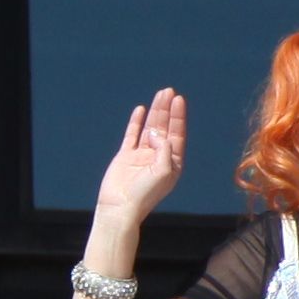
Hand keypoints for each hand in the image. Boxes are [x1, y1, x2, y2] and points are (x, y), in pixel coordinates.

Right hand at [91, 89, 187, 226]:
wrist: (120, 207)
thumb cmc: (145, 194)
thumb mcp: (164, 170)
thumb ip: (165, 148)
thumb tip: (156, 134)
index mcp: (172, 163)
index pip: (177, 134)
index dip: (178, 116)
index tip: (178, 99)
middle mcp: (158, 157)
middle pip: (165, 128)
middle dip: (167, 109)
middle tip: (168, 91)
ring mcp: (142, 156)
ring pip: (150, 128)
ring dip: (155, 112)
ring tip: (159, 95)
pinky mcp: (126, 156)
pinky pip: (132, 135)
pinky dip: (137, 122)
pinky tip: (141, 110)